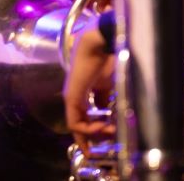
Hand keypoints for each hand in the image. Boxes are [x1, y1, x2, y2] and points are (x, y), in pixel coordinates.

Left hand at [63, 26, 115, 154]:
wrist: (99, 43)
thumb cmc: (107, 58)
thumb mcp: (109, 84)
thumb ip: (105, 98)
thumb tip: (109, 112)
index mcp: (83, 93)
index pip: (85, 118)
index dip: (94, 132)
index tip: (106, 139)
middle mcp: (74, 98)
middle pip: (80, 125)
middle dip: (96, 136)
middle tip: (112, 139)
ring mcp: (71, 98)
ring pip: (76, 127)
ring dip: (94, 134)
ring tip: (110, 132)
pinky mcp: (71, 98)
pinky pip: (74, 123)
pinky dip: (88, 130)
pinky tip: (103, 126)